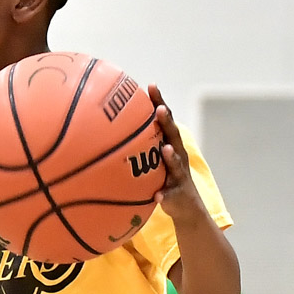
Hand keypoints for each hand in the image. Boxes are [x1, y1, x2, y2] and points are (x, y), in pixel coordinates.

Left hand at [145, 86, 208, 222]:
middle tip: (159, 109)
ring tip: (165, 149)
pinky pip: (170, 195)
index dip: (159, 102)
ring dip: (171, 157)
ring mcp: (180, 176)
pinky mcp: (178, 195)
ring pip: (176, 165)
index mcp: (171, 145)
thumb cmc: (165, 178)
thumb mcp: (152, 159)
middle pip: (174, 136)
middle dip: (167, 122)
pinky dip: (164, 194)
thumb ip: (138, 144)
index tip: (151, 85)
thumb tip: (107, 130)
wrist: (186, 208)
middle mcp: (178, 156)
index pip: (165, 120)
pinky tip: (157, 195)